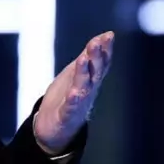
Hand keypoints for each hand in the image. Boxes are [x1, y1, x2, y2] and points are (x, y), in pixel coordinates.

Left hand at [34, 31, 114, 154]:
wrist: (54, 128)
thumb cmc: (68, 97)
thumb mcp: (78, 73)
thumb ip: (89, 56)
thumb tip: (103, 36)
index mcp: (91, 80)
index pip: (101, 63)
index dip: (105, 50)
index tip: (109, 35)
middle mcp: (88, 91)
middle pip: (94, 73)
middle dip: (95, 57)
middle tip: (96, 42)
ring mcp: (79, 103)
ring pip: (83, 87)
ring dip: (84, 73)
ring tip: (83, 59)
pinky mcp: (66, 115)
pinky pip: (71, 107)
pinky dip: (73, 99)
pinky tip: (74, 92)